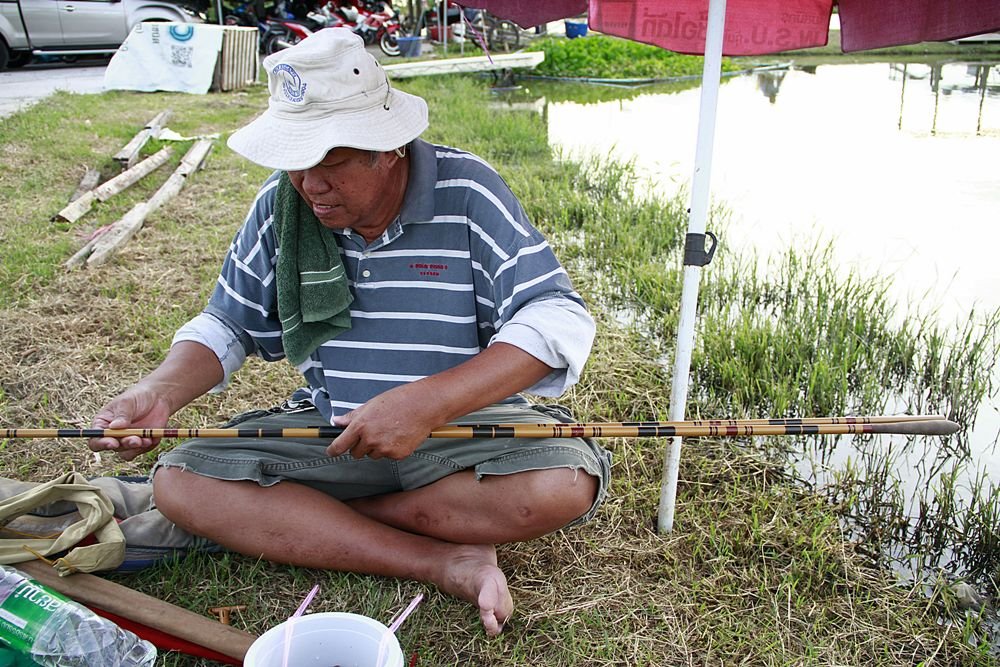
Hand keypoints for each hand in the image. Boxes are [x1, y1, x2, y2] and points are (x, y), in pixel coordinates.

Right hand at [88, 387, 172, 460]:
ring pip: (126, 454)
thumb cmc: (137, 397)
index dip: (101, 444)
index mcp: (103, 424)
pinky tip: (151, 438)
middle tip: (135, 439)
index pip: (95, 440)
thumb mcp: (127, 402)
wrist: (157, 397)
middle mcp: (113, 435)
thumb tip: (115, 427)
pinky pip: (141, 451)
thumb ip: (122, 415)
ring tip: (145, 438)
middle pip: (112, 448)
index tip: (112, 442)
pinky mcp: (141, 444)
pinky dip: (146, 447)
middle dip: (124, 445)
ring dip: (135, 449)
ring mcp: (126, 441)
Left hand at [326, 382, 441, 459]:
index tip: (331, 452)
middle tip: (371, 433)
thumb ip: (352, 416)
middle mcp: (371, 439)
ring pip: (373, 455)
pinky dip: (391, 449)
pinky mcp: (397, 455)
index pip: (340, 445)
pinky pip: (388, 456)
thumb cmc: (399, 401)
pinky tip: (398, 435)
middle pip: (356, 453)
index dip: (333, 450)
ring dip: (376, 447)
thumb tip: (337, 421)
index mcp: (361, 425)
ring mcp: (384, 449)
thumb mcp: (371, 405)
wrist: (423, 405)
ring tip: (389, 431)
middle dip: (359, 446)